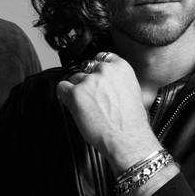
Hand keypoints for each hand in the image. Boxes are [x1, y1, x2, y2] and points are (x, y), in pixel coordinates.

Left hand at [57, 52, 161, 172]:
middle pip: (87, 68)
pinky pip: (61, 87)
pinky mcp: (76, 93)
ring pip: (75, 78)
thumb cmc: (131, 122)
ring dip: (78, 90)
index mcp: (121, 67)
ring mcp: (89, 81)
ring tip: (87, 107)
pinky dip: (64, 96)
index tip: (96, 77)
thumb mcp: (132, 91)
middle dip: (88, 81)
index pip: (103, 57)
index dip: (97, 69)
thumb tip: (107, 82)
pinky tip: (73, 105)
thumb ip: (118, 81)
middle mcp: (105, 70)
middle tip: (93, 98)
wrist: (127, 138)